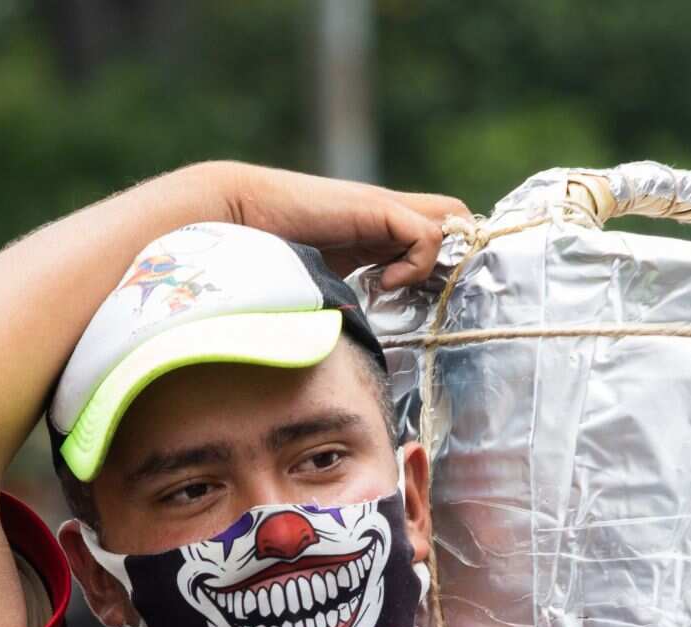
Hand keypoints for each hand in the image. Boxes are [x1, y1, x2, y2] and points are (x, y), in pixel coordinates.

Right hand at [196, 162, 469, 288]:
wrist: (233, 219)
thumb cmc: (264, 259)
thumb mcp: (320, 286)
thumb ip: (347, 302)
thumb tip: (358, 355)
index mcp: (374, 231)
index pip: (437, 234)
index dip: (443, 264)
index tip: (424, 302)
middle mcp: (385, 216)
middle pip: (456, 218)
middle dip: (457, 257)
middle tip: (430, 295)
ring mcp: (384, 209)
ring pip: (454, 220)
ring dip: (439, 261)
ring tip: (403, 288)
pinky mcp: (377, 207)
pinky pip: (428, 235)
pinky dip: (415, 264)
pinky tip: (382, 283)